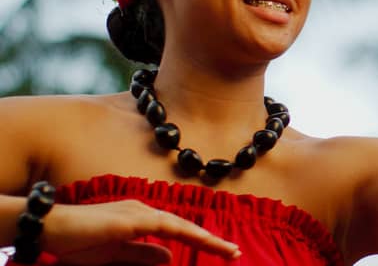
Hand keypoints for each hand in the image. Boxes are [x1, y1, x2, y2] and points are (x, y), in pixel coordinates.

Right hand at [40, 199, 239, 264]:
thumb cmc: (77, 242)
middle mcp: (145, 212)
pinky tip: (202, 241)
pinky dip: (185, 234)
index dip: (202, 242)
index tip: (224, 253)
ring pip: (182, 227)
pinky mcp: (131, 219)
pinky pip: (165, 227)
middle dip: (212, 242)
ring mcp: (139, 213)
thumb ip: (142, 255)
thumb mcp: (115, 255)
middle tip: (236, 253)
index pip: (179, 232)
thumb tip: (169, 258)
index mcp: (142, 220)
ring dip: (206, 240)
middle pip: (186, 228)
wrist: (49, 228)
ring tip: (228, 251)